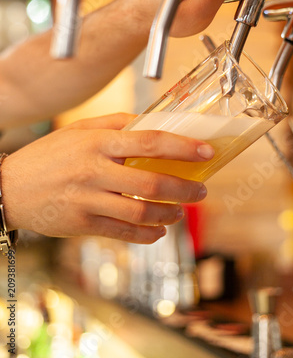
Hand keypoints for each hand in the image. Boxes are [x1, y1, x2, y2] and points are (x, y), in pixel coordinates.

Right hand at [2, 113, 213, 243]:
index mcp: (98, 142)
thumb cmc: (48, 155)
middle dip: (185, 189)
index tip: (207, 152)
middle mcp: (95, 171)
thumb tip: (151, 123)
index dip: (183, 148)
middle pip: (152, 183)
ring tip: (180, 211)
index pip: (150, 142)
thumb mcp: (79, 129)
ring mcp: (88, 200)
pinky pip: (124, 233)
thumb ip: (116, 123)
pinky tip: (158, 230)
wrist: (9, 187)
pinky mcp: (83, 225)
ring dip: (169, 214)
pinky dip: (147, 235)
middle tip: (200, 191)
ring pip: (141, 213)